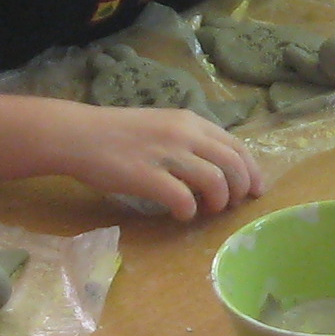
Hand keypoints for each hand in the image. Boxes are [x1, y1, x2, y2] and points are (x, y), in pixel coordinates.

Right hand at [56, 103, 262, 220]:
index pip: (236, 145)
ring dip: (218, 202)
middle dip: (240, 190)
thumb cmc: (119, 133)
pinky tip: (180, 214)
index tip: (255, 190)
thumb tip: (216, 168)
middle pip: (232, 164)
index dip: (252, 170)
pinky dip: (188, 212)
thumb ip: (189, 141)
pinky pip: (183, 199)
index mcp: (190, 121)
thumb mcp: (162, 125)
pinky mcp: (147, 176)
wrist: (79, 135)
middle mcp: (184, 134)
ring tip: (206, 210)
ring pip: (215, 181)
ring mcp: (166, 154)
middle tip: (232, 205)